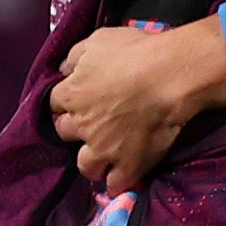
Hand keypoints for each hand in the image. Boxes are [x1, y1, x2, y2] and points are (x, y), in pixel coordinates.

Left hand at [50, 16, 225, 193]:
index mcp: (71, 94)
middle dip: (77, 128)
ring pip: (85, 165)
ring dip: (90, 162)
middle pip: (65, 132)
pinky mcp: (128, 165)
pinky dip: (115, 183)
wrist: (171, 77)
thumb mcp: (98, 41)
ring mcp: (103, 148)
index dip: (68, 100)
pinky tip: (120, 179)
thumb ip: (75, 55)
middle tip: (94, 124)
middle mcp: (81, 125)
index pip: (55, 102)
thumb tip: (64, 69)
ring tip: (103, 158)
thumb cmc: (135, 53)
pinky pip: (114, 185)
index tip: (80, 99)